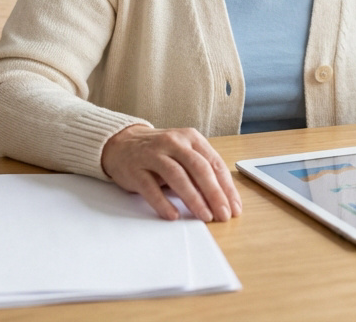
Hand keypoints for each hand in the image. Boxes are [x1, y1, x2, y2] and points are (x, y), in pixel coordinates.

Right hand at [101, 124, 242, 221]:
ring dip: (193, 199)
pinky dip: (163, 202)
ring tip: (204, 216)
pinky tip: (173, 215)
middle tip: (223, 215)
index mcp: (191, 138)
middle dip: (214, 194)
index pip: (214, 163)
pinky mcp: (135, 169)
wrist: (121, 144)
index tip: (234, 208)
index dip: (226, 187)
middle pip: (199, 168)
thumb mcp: (183, 155)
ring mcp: (153, 154)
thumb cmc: (159, 153)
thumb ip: (200, 172)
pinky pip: (151, 187)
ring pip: (177, 176)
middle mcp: (174, 143)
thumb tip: (222, 200)